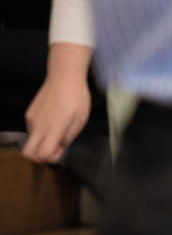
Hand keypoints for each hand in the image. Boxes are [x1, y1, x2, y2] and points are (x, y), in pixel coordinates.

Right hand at [23, 43, 92, 163]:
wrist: (64, 77)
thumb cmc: (78, 98)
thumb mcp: (81, 120)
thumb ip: (69, 137)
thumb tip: (60, 148)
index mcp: (53, 129)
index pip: (42, 155)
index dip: (52, 158)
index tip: (62, 149)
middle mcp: (38, 126)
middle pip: (28, 153)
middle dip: (40, 157)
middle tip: (55, 148)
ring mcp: (31, 120)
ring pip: (31, 141)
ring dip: (42, 142)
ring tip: (59, 130)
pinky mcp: (29, 113)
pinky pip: (33, 130)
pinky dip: (41, 132)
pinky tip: (54, 120)